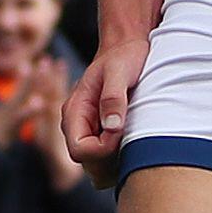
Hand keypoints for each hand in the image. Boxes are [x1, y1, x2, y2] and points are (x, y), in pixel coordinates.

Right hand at [63, 30, 144, 162]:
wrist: (128, 46)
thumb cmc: (124, 56)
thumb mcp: (120, 71)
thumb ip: (113, 97)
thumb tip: (112, 127)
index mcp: (74, 111)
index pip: (79, 150)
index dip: (103, 149)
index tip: (122, 131)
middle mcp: (78, 125)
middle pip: (88, 163)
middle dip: (111, 158)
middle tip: (133, 137)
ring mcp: (90, 131)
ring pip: (98, 165)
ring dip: (117, 160)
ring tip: (136, 139)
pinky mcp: (103, 133)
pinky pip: (108, 159)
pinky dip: (121, 158)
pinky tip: (137, 141)